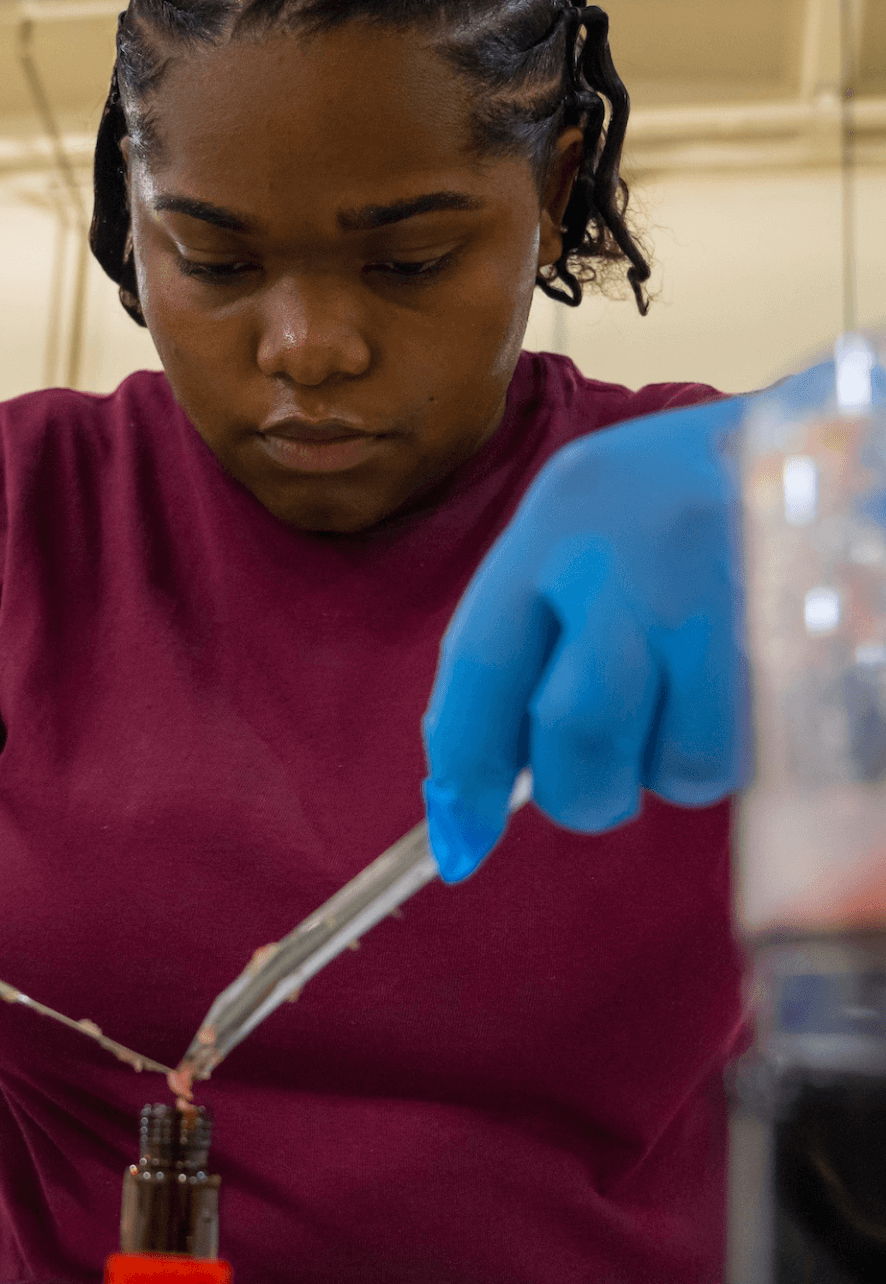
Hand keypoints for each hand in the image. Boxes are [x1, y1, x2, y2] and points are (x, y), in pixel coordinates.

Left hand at [423, 396, 749, 880]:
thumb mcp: (592, 524)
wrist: (826, 448)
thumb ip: (531, 636)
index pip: (480, 659)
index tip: (458, 835)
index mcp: (565, 510)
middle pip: (574, 727)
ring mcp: (726, 593)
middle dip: (577, 789)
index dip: (464, 766)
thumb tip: (478, 786)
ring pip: (669, 763)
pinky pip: (741, 757)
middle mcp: (639, 547)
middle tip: (597, 784)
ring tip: (690, 704)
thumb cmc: (692, 499)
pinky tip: (737, 694)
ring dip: (666, 768)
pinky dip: (727, 757)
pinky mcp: (797, 642)